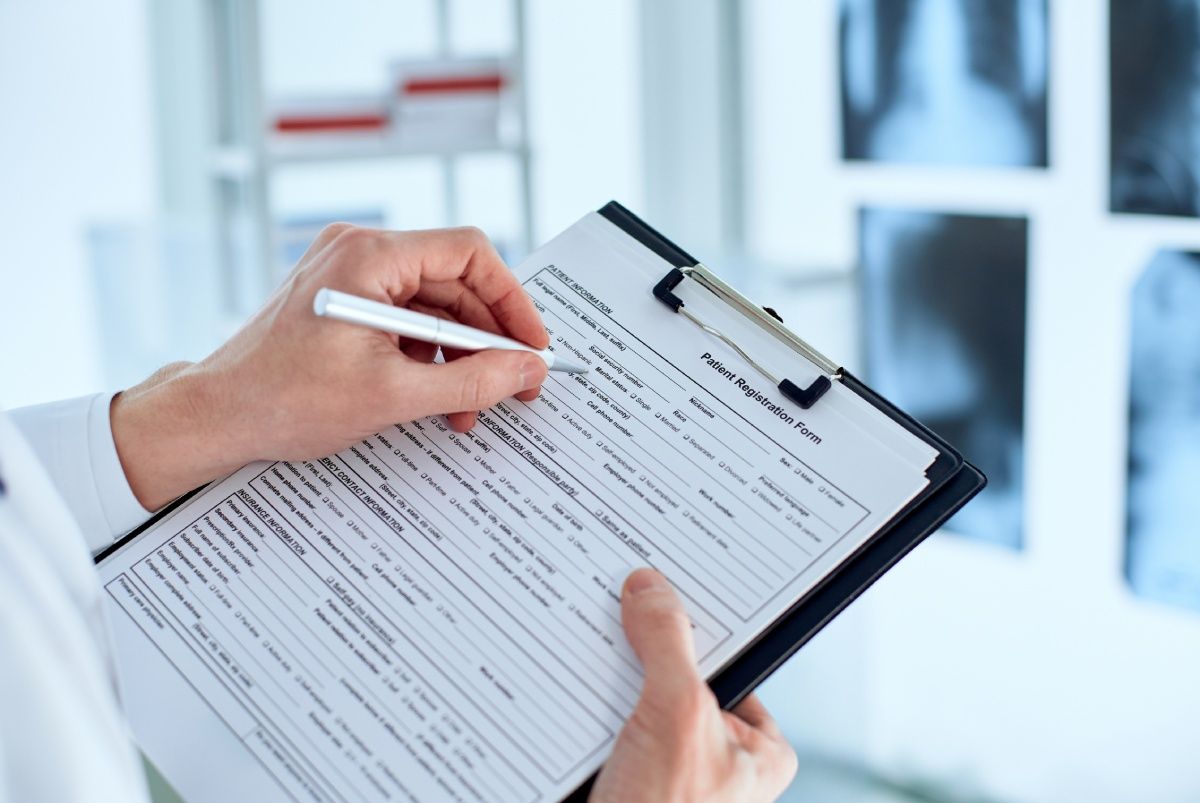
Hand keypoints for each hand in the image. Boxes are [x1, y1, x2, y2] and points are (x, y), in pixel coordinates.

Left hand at [111, 225, 548, 509]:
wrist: (216, 417)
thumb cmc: (285, 400)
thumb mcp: (393, 395)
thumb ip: (472, 380)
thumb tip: (527, 371)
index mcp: (369, 257)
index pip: (470, 253)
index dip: (512, 300)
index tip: (532, 345)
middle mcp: (359, 253)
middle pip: (454, 282)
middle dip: (488, 339)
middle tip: (516, 384)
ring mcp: (348, 276)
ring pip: (432, 307)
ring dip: (459, 356)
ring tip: (470, 408)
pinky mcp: (343, 304)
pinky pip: (405, 321)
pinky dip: (428, 358)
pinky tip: (436, 399)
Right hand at [591, 569, 796, 802]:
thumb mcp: (678, 716)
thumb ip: (668, 645)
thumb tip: (651, 588)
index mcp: (758, 748)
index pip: (729, 659)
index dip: (695, 620)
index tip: (661, 581)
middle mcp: (717, 759)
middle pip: (676, 675)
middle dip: (640, 648)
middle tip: (611, 603)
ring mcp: (668, 773)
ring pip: (634, 700)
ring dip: (603, 679)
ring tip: (578, 648)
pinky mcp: (626, 782)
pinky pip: (603, 727)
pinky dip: (580, 708)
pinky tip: (559, 690)